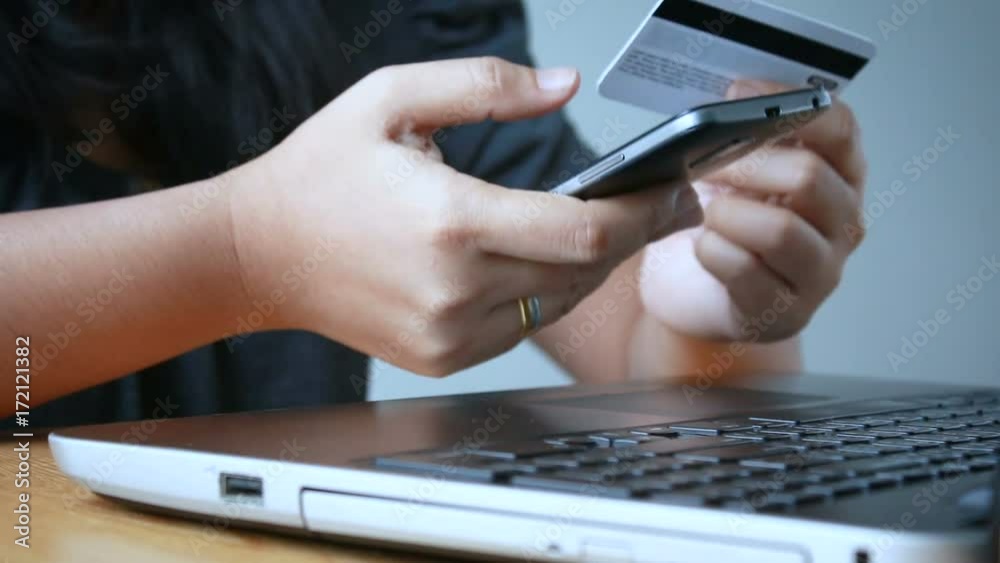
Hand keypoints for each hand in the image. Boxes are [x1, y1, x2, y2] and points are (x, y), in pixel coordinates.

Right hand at [229, 57, 697, 374]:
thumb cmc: (320, 174)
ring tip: (611, 223)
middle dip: (633, 235)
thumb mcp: (391, 98)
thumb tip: (562, 85)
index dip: (643, 213)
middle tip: (664, 203)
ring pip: (561, 302)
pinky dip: (549, 292)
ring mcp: (450, 334)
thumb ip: (486, 87)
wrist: (260, 254)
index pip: (583, 231)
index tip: (675, 192)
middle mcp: (455, 290)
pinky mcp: (444, 357)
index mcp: (449, 222)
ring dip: (593, 264)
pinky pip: (525, 327)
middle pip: (584, 270)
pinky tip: (548, 258)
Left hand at [639, 80, 866, 341]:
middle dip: (746, 164)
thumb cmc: (717, 220)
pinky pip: (750, 274)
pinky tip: (702, 247)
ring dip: (730, 215)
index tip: (738, 94)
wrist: (692, 288)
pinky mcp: (789, 312)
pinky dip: (715, 253)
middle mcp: (842, 220)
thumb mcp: (730, 165)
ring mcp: (821, 270)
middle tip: (705, 163)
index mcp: (838, 172)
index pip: (838, 126)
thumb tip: (730, 97)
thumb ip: (741, 130)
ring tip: (706, 213)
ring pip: (783, 231)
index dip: (787, 103)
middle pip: (808, 176)